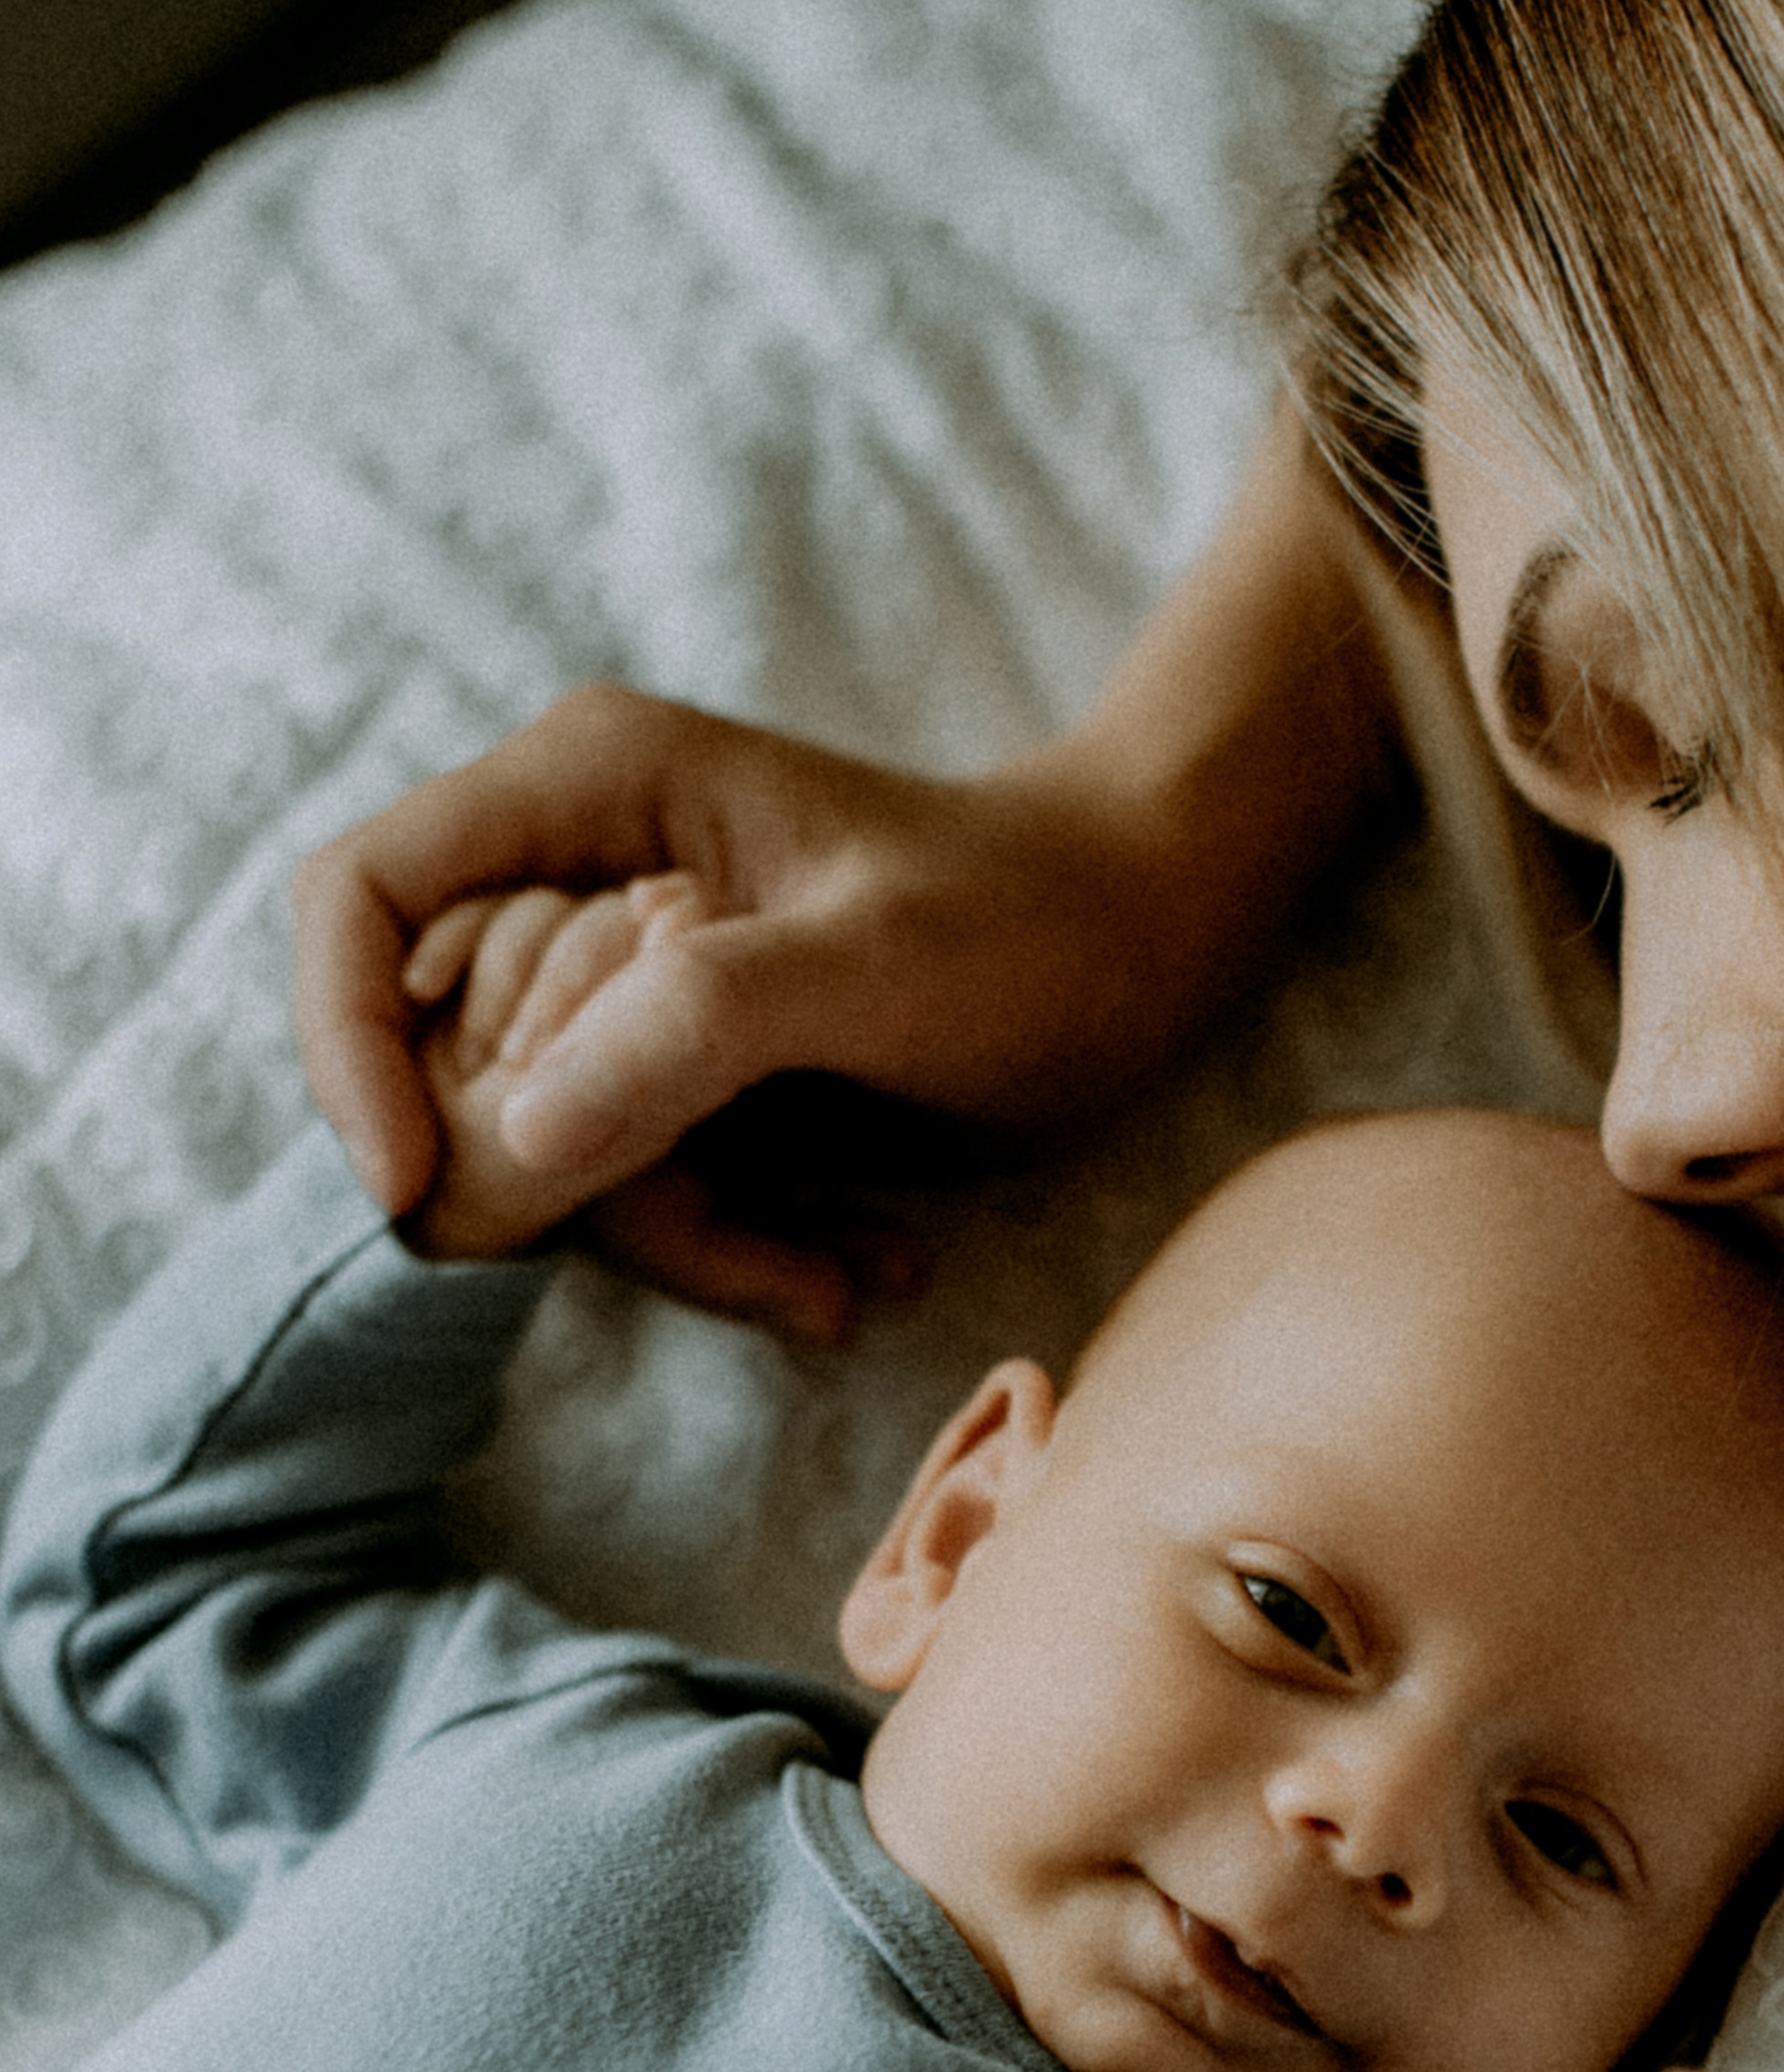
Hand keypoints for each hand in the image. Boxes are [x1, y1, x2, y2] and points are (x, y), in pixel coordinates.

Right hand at [293, 412, 1403, 1339]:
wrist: (1149, 943)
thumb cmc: (1028, 915)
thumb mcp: (866, 968)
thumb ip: (686, 1034)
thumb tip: (510, 1144)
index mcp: (585, 792)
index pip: (360, 901)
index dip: (346, 1049)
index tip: (414, 1188)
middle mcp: (577, 878)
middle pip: (459, 1069)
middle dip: (593, 1193)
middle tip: (767, 1257)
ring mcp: (624, 984)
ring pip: (556, 1159)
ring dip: (697, 1247)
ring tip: (848, 1280)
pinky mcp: (682, 1073)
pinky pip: (644, 1191)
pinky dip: (742, 1251)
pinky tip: (862, 1273)